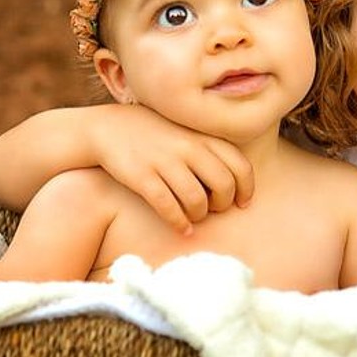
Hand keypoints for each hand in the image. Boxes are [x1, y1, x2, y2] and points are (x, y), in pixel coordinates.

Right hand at [91, 105, 252, 232]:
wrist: (110, 128)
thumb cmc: (157, 136)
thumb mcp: (188, 134)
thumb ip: (212, 151)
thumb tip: (237, 184)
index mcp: (203, 137)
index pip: (241, 166)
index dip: (246, 190)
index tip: (242, 203)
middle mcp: (188, 147)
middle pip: (224, 185)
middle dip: (223, 205)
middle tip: (214, 210)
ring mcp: (165, 161)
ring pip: (197, 200)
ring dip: (199, 216)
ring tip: (194, 218)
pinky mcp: (142, 176)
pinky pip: (168, 207)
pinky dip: (179, 223)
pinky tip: (181, 228)